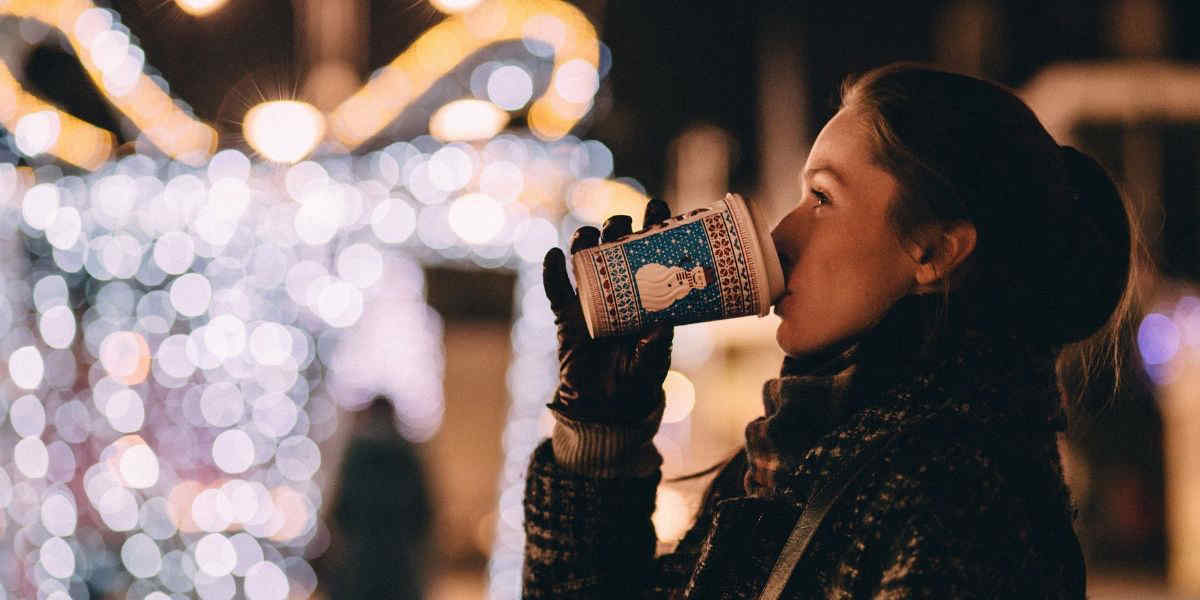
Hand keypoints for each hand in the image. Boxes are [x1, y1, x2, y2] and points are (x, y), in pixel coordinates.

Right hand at [542, 200, 674, 423]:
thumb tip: (660, 323)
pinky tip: (553, 256)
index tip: (658, 207)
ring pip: (585, 261)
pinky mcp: (567, 318)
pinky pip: (556, 291)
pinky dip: (552, 273)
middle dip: (618, 228)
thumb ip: (655, 347)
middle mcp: (618, 291)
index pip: (651, 254)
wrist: (606, 408)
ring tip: (588, 235)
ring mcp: (590, 301)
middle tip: (623, 224)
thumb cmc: (637, 381)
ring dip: (585, 242)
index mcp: (645, 296)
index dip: (653, 227)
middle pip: (615, 248)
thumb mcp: (652, 364)